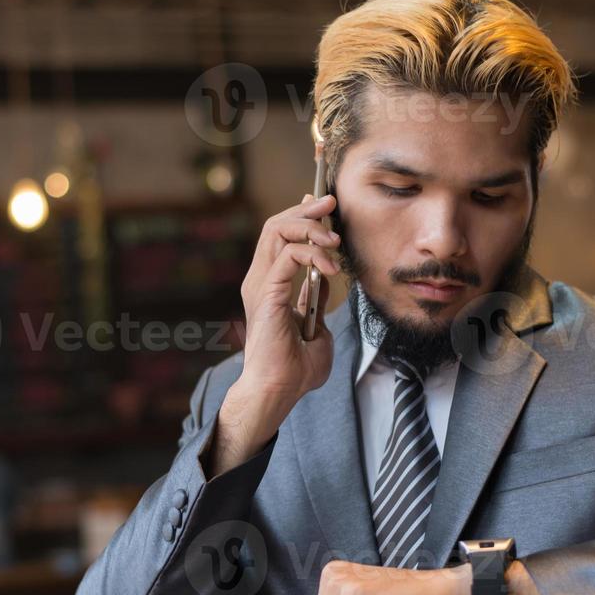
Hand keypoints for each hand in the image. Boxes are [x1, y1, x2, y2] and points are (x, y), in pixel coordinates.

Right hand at [237, 193, 341, 412]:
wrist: (279, 390)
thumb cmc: (295, 369)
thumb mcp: (315, 328)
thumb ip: (316, 301)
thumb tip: (323, 280)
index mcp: (268, 286)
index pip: (279, 237)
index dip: (300, 216)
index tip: (324, 207)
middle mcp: (260, 280)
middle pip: (276, 225)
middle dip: (306, 210)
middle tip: (331, 204)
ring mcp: (261, 284)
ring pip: (278, 231)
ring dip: (310, 227)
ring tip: (334, 242)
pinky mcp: (268, 293)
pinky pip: (289, 255)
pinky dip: (312, 254)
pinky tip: (330, 269)